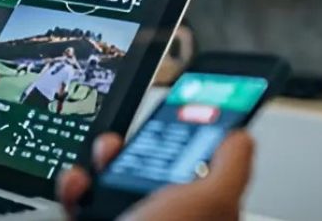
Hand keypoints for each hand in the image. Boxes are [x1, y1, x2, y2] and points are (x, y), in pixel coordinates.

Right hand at [58, 131, 254, 220]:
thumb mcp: (211, 199)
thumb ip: (233, 164)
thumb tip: (242, 135)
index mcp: (207, 218)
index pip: (213, 174)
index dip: (205, 142)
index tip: (194, 112)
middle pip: (162, 170)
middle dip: (146, 145)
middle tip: (140, 136)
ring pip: (120, 180)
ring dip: (107, 162)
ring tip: (104, 157)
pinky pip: (87, 200)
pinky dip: (79, 187)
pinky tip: (81, 184)